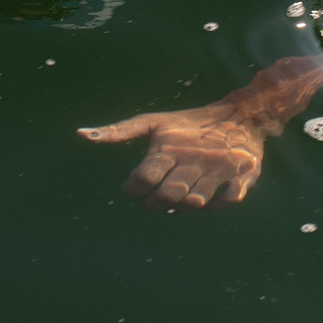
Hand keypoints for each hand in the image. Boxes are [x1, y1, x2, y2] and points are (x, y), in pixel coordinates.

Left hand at [78, 60, 322, 209]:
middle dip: (154, 204)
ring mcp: (219, 169)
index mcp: (170, 146)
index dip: (133, 189)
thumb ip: (119, 131)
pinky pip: (226, 202)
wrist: (241, 115)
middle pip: (168, 194)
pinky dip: (214, 207)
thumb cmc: (189, 123)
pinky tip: (204, 200)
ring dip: (182, 207)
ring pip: (195, 202)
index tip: (131, 189)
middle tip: (150, 202)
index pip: (144, 177)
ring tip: (175, 201)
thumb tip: (80, 134)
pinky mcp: (242, 176)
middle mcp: (193, 159)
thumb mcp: (154, 122)